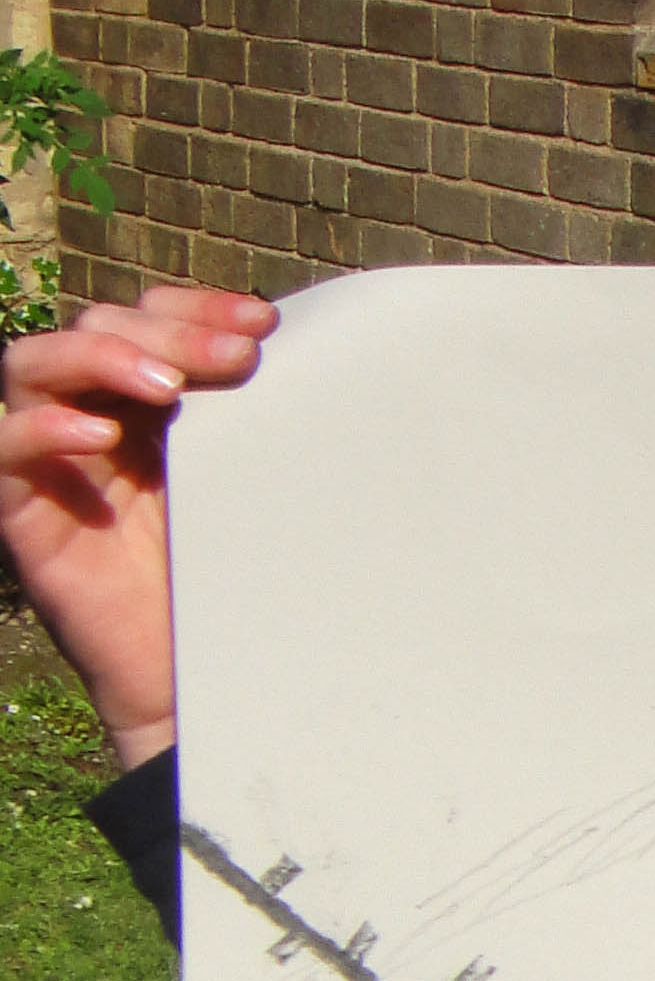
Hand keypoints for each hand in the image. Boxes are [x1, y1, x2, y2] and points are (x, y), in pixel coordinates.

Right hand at [0, 285, 276, 768]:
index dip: (197, 306)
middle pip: (97, 327)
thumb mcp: (250, 481)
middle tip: (235, 357)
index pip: (149, 315)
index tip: (265, 326)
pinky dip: (42, 429)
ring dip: (101, 358)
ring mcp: (51, 459)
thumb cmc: (233, 576)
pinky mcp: (21, 509)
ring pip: (32, 365)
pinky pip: (1, 447)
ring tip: (168, 386)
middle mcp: (92, 415)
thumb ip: (253, 419)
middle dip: (169, 330)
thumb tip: (298, 351)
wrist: (202, 674)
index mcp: (147, 399)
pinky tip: (101, 437)